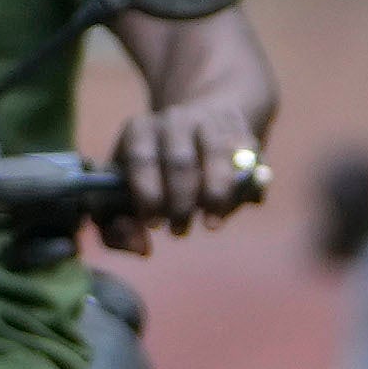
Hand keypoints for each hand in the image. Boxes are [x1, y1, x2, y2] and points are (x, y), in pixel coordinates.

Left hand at [112, 92, 277, 232]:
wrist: (193, 131)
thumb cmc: (150, 176)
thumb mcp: (123, 195)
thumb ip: (120, 228)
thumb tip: (142, 249)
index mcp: (139, 131)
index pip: (140, 158)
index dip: (148, 193)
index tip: (153, 223)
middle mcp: (174, 119)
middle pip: (180, 160)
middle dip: (180, 201)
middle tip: (179, 230)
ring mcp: (209, 121)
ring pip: (217, 154)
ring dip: (215, 193)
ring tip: (211, 225)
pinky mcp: (239, 129)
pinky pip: (247, 155)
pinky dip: (247, 182)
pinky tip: (243, 203)